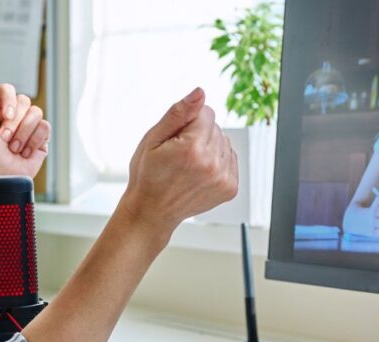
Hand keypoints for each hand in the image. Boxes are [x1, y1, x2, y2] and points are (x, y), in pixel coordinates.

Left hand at [0, 66, 49, 178]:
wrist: (1, 175)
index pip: (9, 89)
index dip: (8, 102)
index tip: (4, 117)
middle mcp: (14, 114)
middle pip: (24, 101)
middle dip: (14, 124)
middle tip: (4, 140)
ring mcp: (29, 125)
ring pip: (36, 113)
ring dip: (23, 134)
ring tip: (14, 149)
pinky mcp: (41, 137)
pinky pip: (45, 127)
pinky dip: (33, 141)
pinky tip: (25, 152)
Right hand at [118, 88, 238, 232]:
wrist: (152, 210)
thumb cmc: (148, 174)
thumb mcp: (153, 138)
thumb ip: (178, 113)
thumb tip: (200, 93)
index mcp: (193, 149)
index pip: (206, 112)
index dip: (188, 122)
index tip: (175, 140)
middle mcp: (212, 164)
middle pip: (216, 128)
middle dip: (199, 135)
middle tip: (179, 155)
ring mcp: (223, 178)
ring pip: (224, 142)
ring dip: (209, 148)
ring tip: (189, 165)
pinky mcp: (230, 188)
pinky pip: (230, 158)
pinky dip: (217, 162)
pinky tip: (199, 172)